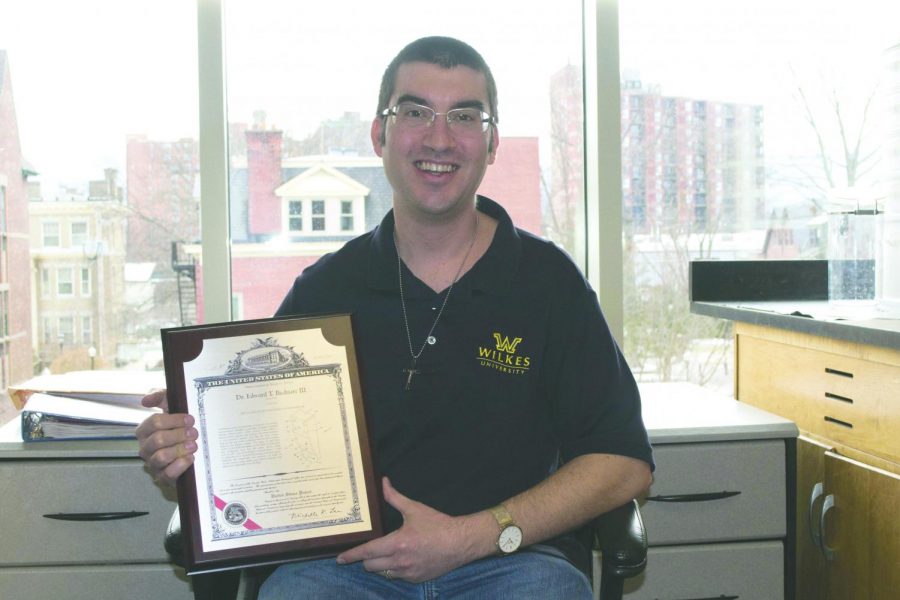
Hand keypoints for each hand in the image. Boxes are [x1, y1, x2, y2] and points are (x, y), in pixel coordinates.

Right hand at [136, 389, 197, 485]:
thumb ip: (159, 396)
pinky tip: (191, 458)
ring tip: (193, 445)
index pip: (154, 422)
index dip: (174, 420)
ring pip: (161, 457)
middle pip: (158, 439)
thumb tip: (145, 400)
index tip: (190, 419)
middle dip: (179, 435)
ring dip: (180, 449)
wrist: (192, 447)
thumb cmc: (179, 424)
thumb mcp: (171, 405)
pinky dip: (181, 465)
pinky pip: (168, 474)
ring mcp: (153, 463)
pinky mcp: (163, 477)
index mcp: (144, 430)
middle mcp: (146, 448)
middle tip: (194, 432)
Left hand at [336, 477, 485, 582]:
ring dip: (381, 564)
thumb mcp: (414, 509)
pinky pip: (398, 577)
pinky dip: (396, 569)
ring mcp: (408, 573)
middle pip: (370, 566)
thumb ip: (394, 497)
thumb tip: (383, 482)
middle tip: (371, 549)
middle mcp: (400, 561)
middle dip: (367, 558)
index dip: (351, 556)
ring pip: (383, 572)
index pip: (367, 552)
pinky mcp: (416, 579)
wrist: (460, 542)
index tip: (340, 559)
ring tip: (389, 553)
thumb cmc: (437, 524)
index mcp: (397, 543)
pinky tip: (404, 559)